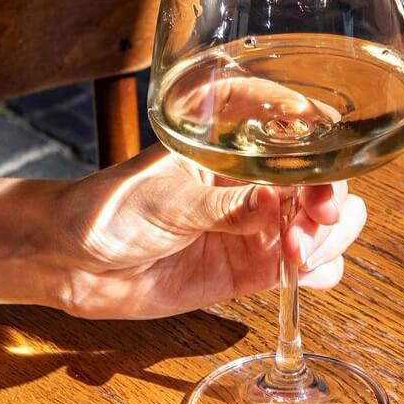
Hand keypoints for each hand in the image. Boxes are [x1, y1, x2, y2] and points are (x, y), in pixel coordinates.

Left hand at [47, 144, 366, 319]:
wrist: (75, 260)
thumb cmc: (112, 206)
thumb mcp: (169, 199)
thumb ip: (226, 206)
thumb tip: (278, 205)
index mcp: (231, 144)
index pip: (292, 128)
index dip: (319, 139)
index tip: (329, 156)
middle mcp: (252, 182)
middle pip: (318, 182)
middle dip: (329, 199)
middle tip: (316, 221)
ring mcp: (254, 226)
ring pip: (321, 227)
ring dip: (327, 239)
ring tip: (298, 255)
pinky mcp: (248, 270)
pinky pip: (302, 269)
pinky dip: (316, 272)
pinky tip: (304, 274)